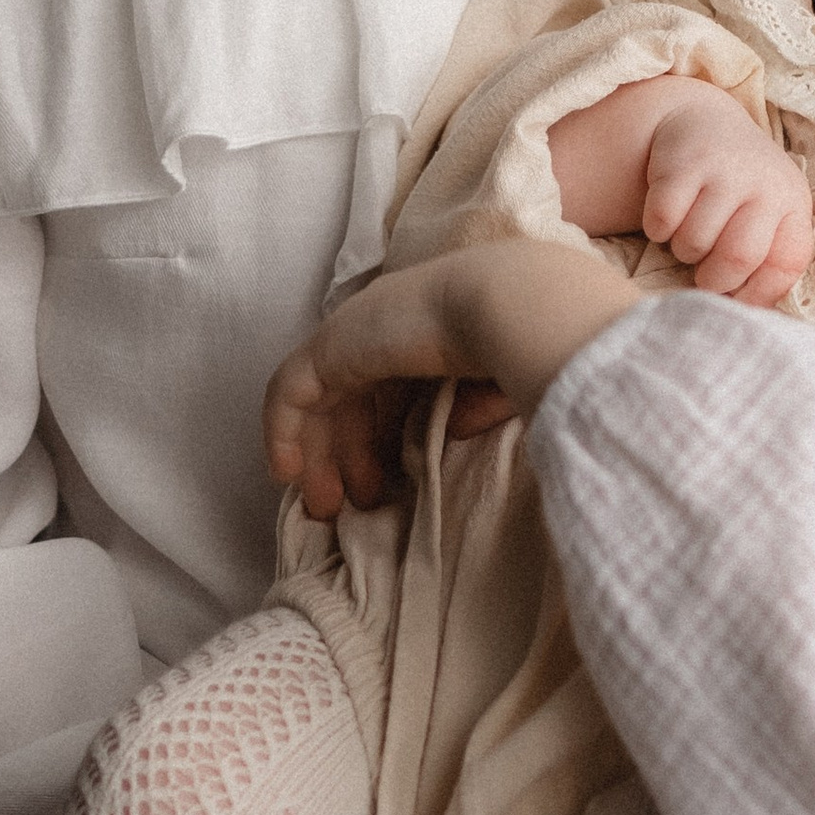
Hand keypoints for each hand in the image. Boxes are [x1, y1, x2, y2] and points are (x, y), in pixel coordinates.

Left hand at [265, 242, 640, 518]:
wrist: (515, 308)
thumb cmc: (531, 345)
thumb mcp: (506, 386)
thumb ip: (479, 405)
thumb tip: (454, 427)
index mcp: (432, 330)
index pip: (392, 387)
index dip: (383, 437)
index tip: (386, 486)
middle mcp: (387, 325)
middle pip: (351, 396)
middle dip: (346, 454)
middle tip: (345, 506)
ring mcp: (354, 333)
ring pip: (318, 400)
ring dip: (317, 455)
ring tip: (324, 506)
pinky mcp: (330, 347)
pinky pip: (290, 393)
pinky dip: (283, 434)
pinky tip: (287, 474)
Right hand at [641, 92, 814, 303]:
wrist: (704, 122)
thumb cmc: (740, 189)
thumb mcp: (769, 214)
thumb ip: (769, 259)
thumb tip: (748, 316)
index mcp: (792, 202)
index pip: (785, 264)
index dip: (757, 294)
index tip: (737, 298)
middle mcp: (765, 183)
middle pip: (738, 258)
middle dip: (713, 280)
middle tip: (703, 274)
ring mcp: (725, 170)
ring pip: (695, 242)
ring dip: (683, 251)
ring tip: (689, 235)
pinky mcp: (684, 162)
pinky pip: (662, 221)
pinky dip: (657, 230)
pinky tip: (667, 216)